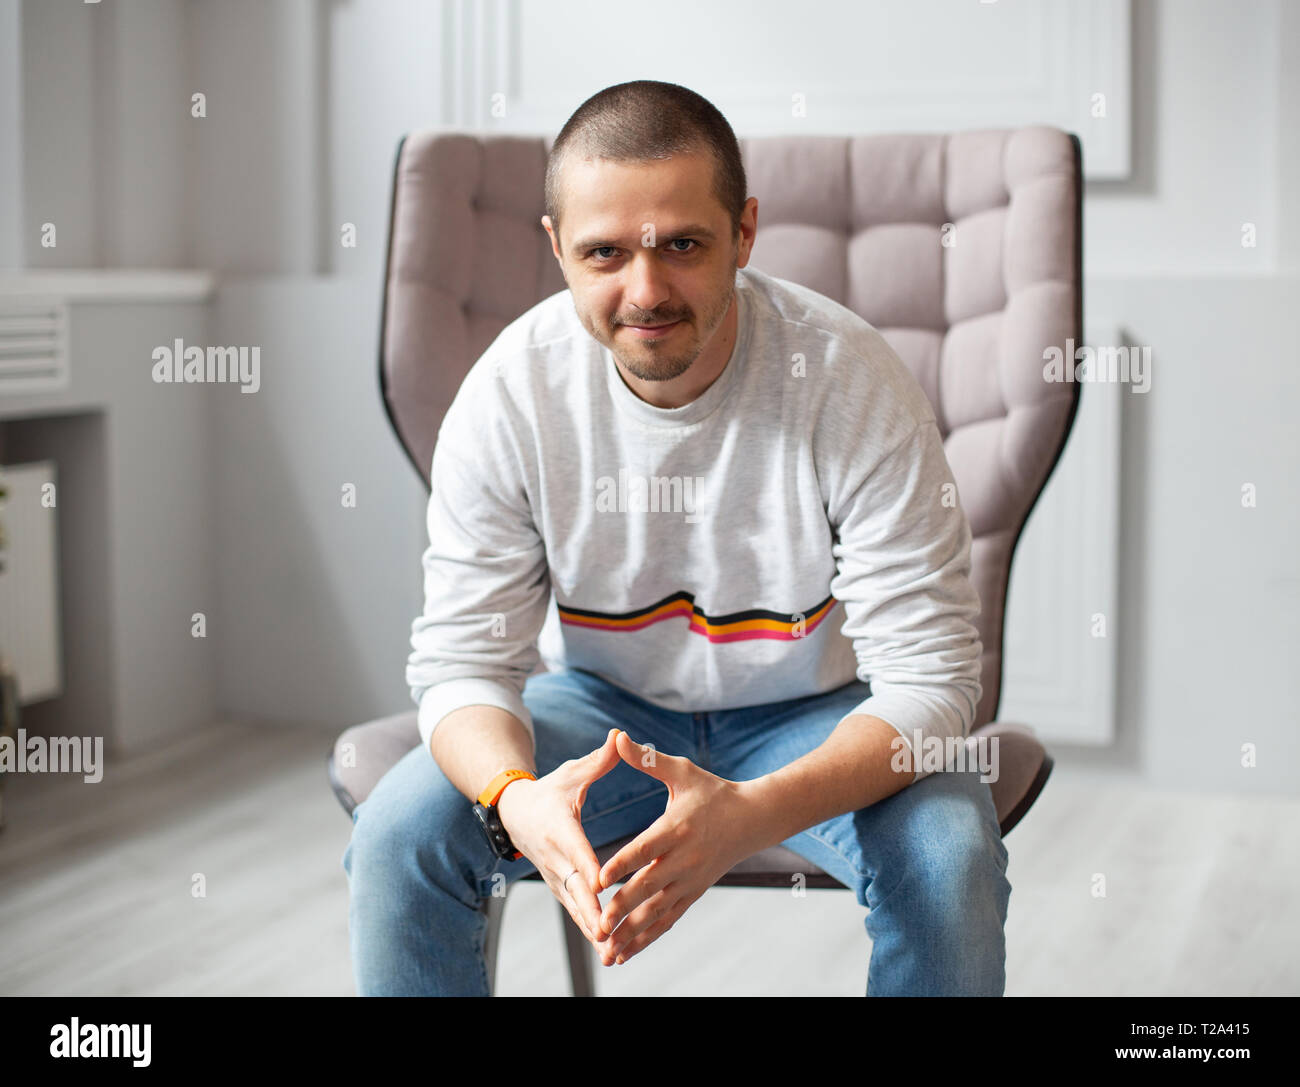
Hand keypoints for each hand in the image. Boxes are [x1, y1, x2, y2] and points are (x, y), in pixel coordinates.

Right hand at [495, 728, 622, 950]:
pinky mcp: (556, 885)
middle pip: (574, 885)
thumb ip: (599, 760)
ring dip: (590, 927)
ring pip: (573, 904)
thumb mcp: (572, 772)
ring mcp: (553, 873)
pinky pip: (573, 909)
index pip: (576, 848)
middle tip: (608, 931)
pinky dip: (587, 927)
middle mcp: (554, 855)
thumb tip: (619, 736)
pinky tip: (606, 948)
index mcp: (560, 826)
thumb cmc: (550, 789)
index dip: (589, 866)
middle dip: (591, 910)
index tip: (602, 884)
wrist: (514, 811)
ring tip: (611, 950)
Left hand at [593, 731, 768, 965]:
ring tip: (606, 951)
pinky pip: (667, 920)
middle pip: (649, 886)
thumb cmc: (713, 791)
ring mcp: (690, 881)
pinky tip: (625, 953)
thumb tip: (618, 737)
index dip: (622, 863)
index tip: (599, 878)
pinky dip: (647, 938)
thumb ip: (647, 759)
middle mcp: (684, 859)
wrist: (753, 819)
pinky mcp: (693, 894)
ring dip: (631, 932)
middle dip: (622, 907)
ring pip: (657, 911)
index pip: (646, 848)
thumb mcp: (682, 771)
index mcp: (677, 828)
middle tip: (598, 923)